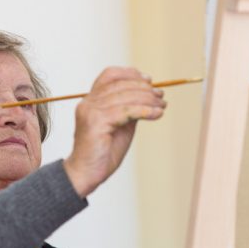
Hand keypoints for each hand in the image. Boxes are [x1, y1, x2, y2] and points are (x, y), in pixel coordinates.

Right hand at [62, 67, 165, 197]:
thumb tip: (148, 96)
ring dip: (148, 99)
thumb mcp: (120, 125)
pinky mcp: (96, 123)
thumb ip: (128, 109)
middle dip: (145, 88)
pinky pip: (126, 111)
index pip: (109, 75)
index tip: (149, 81)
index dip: (130, 74)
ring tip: (162, 105)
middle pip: (120, 84)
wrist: (86, 174)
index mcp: (91, 101)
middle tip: (161, 96)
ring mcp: (90, 112)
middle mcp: (88, 103)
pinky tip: (157, 114)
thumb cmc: (103, 152)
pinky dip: (145, 110)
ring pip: (125, 97)